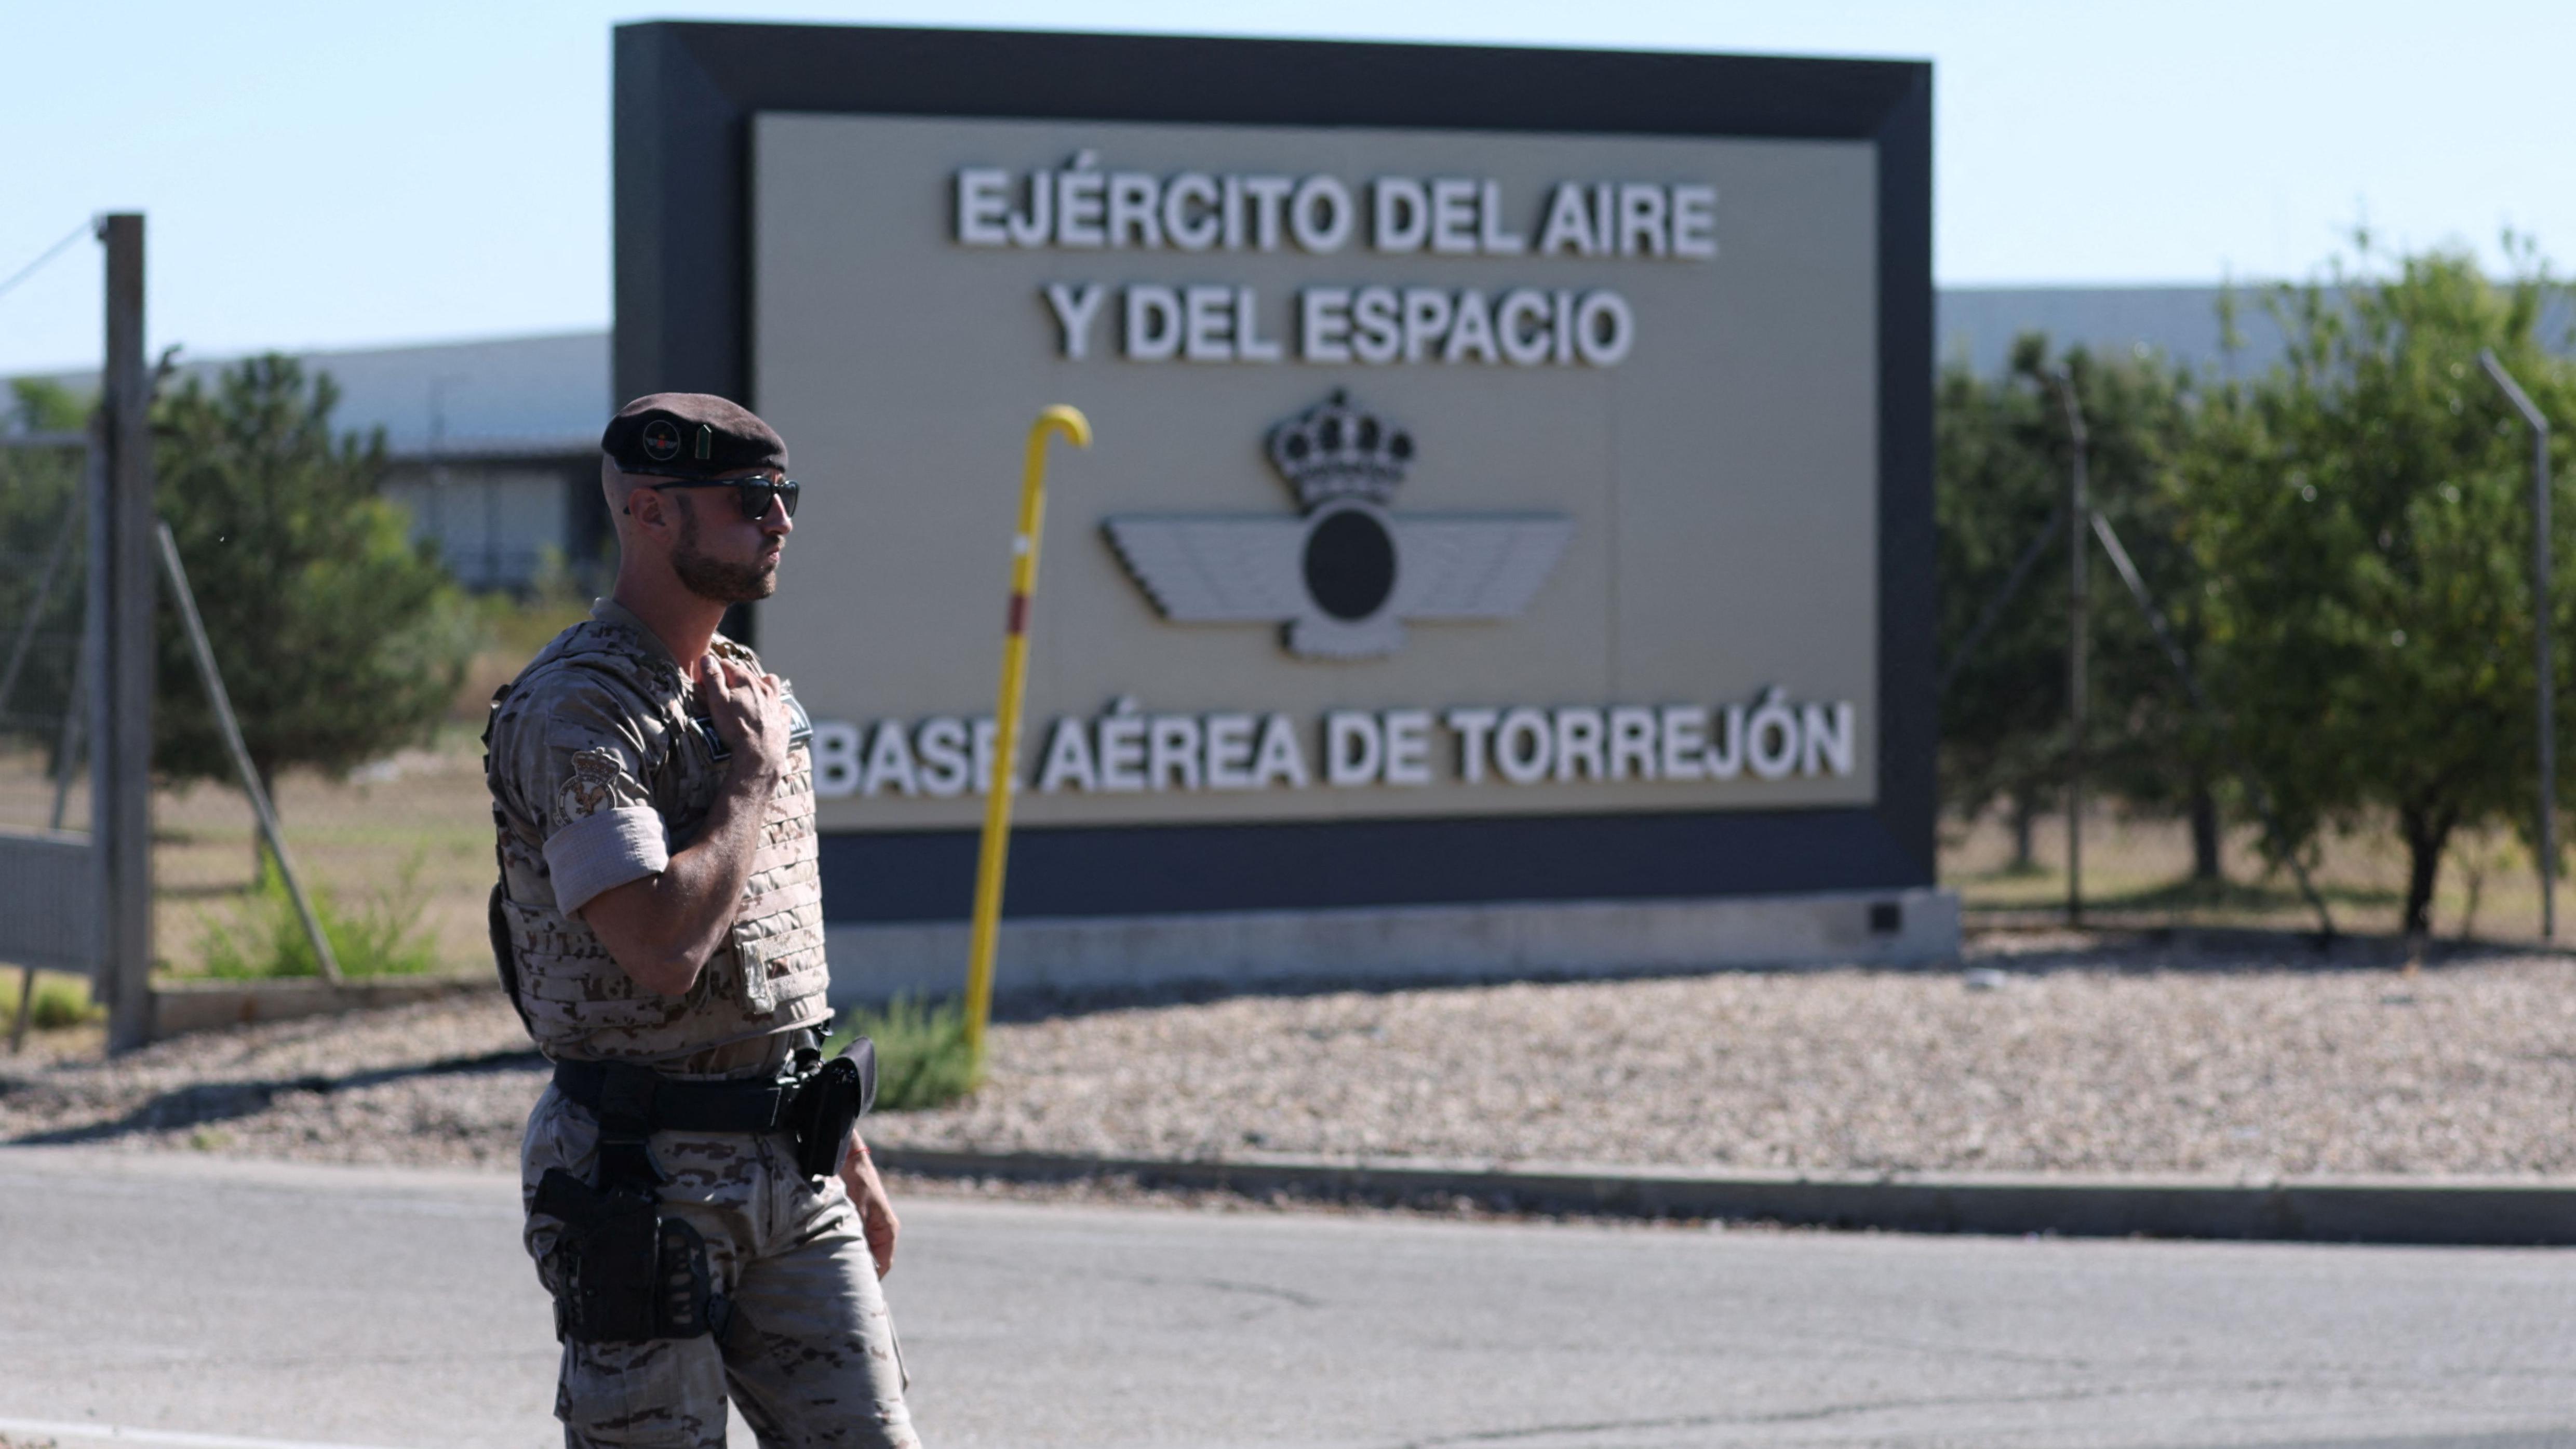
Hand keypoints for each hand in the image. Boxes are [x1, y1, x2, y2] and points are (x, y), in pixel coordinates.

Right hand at [700, 656, 790, 785]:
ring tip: (748, 696)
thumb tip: (707, 657)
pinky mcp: (783, 717)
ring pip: (769, 684)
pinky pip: (781, 705)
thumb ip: (713, 678)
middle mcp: (764, 687)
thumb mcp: (718, 701)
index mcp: (746, 681)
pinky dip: (774, 705)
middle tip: (720, 694)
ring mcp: (776, 702)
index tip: (704, 686)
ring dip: (758, 685)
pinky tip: (769, 712)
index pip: (726, 666)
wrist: (759, 755)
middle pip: (746, 675)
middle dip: (731, 679)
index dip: (712, 673)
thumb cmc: (735, 728)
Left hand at [838, 1131, 899, 1277]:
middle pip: (872, 1263)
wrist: (848, 1158)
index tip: (853, 1292)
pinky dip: (842, 1250)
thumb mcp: (856, 1209)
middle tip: (837, 1286)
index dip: (869, 1280)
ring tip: (830, 1274)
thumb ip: (857, 1234)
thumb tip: (855, 1260)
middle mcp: (880, 1232)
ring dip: (847, 1261)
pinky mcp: (856, 1224)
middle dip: (857, 1273)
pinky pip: (852, 1244)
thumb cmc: (857, 1180)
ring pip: (860, 1254)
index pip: (883, 1266)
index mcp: (888, 1231)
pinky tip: (826, 1256)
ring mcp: (869, 1229)